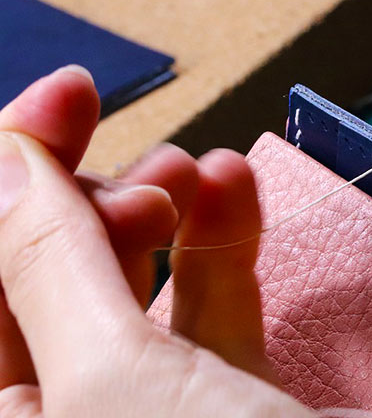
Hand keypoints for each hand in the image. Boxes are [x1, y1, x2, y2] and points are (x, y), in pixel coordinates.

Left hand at [0, 67, 312, 415]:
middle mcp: (70, 408)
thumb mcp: (115, 377)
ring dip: (166, 205)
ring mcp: (152, 402)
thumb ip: (53, 264)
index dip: (11, 173)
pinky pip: (208, 301)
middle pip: (49, 267)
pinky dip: (223, 239)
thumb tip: (9, 157)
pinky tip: (236, 188)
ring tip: (201, 169)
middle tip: (157, 164)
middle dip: (94, 195)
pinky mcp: (228, 391)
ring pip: (131, 279)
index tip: (64, 98)